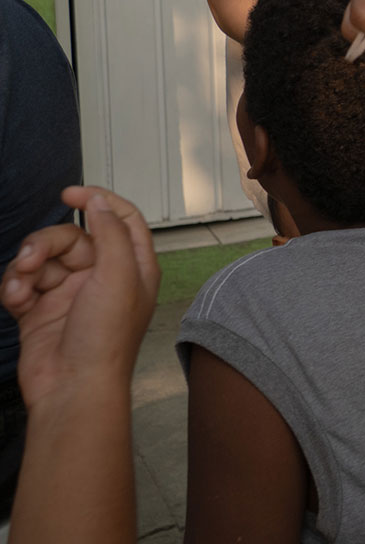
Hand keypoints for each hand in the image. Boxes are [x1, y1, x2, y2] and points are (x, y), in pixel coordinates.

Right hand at [1, 186, 158, 408]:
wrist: (72, 388)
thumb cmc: (105, 339)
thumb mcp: (119, 276)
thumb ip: (111, 233)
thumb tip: (100, 202)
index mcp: (133, 266)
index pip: (121, 219)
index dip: (99, 201)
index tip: (71, 193)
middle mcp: (102, 277)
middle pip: (70, 238)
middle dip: (45, 244)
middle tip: (31, 260)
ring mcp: (69, 294)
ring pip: (40, 259)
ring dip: (25, 267)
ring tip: (21, 286)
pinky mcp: (39, 311)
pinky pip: (21, 283)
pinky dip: (14, 287)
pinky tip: (15, 299)